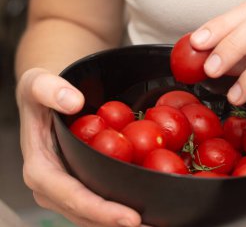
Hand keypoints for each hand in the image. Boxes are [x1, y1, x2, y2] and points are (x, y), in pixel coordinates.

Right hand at [16, 68, 142, 226]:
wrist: (49, 100)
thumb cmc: (42, 95)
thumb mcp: (37, 83)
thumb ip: (49, 89)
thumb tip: (72, 102)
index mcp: (41, 168)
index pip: (71, 196)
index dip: (100, 210)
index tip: (131, 217)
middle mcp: (54, 186)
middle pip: (87, 214)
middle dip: (117, 224)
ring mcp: (69, 189)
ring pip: (96, 216)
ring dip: (122, 222)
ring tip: (156, 224)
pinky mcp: (84, 184)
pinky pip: (103, 202)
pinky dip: (123, 209)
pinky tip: (149, 211)